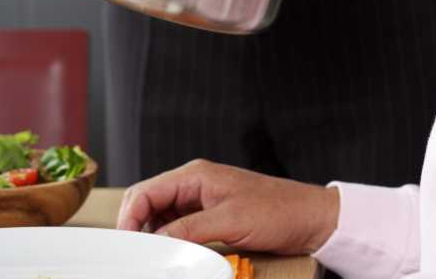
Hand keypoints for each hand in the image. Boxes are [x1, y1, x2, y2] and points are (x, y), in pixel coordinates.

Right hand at [116, 159, 339, 253]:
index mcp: (195, 175)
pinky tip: (170, 257)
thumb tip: (153, 242)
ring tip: (151, 260)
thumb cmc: (276, 211)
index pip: (145, 192)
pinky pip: (178, 228)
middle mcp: (194, 184)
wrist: (308, 218)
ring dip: (152, 237)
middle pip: (148, 203)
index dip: (129, 220)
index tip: (127, 249)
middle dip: (136, 228)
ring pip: (160, 217)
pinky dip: (169, 241)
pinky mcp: (210, 216)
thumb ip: (188, 230)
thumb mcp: (230, 222)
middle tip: (135, 258)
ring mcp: (201, 200)